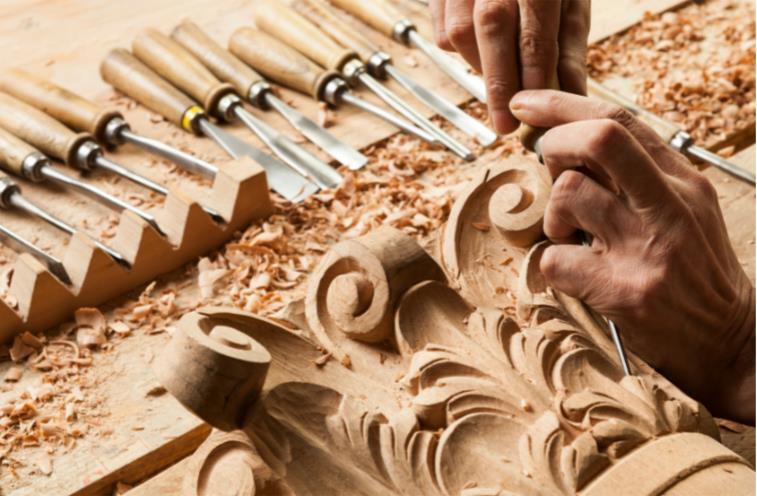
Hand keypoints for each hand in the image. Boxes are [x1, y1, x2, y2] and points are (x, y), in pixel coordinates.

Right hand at [429, 0, 589, 133]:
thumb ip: (568, 48)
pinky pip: (442, 29)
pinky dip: (460, 50)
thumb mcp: (569, 3)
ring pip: (460, 30)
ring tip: (500, 81)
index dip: (533, 71)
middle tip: (504, 125)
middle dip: (498, 81)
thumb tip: (571, 96)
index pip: (534, 26)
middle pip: (491, 26)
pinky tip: (480, 53)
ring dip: (479, 66)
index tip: (533, 108)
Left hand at [510, 90, 754, 423]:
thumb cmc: (690, 270)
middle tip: (552, 174)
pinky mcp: (624, 290)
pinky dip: (553, 264)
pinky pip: (555, 258)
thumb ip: (635, 175)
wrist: (725, 339)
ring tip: (574, 239)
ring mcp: (649, 248)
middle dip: (555, 145)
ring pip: (568, 194)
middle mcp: (669, 205)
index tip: (527, 103)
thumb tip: (568, 143)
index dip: (561, 105)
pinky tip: (578, 273)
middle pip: (597, 139)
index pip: (618, 119)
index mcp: (681, 180)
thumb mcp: (680, 209)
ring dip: (553, 218)